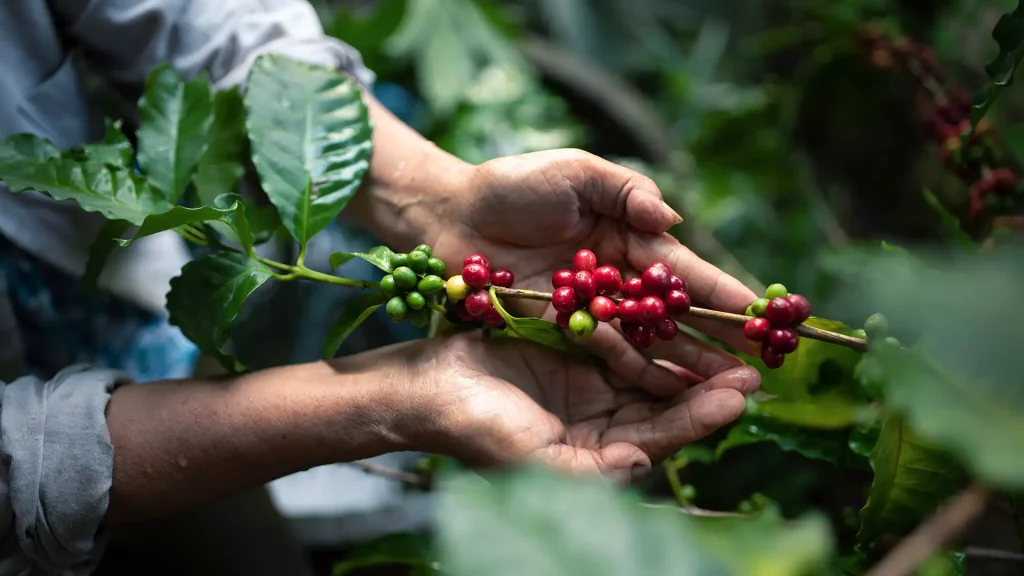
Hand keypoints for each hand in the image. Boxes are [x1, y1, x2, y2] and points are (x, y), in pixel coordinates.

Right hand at [368, 331, 758, 481]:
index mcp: (597, 454)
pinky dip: (650, 326)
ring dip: (689, 354)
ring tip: (732, 337)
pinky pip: (621, 335)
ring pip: (650, 369)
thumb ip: (594, 471)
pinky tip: (679, 310)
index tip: (739, 397)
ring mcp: (588, 382)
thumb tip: (648, 466)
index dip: (700, 418)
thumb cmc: (476, 430)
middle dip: (708, 387)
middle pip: (665, 404)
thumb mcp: (536, 462)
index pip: (660, 438)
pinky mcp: (573, 345)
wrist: (426, 387)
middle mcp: (600, 421)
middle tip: (755, 368)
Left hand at [429, 149, 759, 395]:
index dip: (721, 292)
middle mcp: (617, 279)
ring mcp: (591, 310)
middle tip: (757, 369)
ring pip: (647, 341)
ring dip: (685, 365)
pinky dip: (636, 371)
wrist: (449, 215)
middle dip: (716, 340)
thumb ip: (624, 190)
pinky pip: (604, 354)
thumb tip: (671, 218)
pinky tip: (668, 394)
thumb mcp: (574, 172)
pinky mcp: (561, 331)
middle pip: (675, 315)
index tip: (760, 314)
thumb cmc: (512, 185)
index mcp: (628, 237)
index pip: (684, 271)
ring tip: (725, 391)